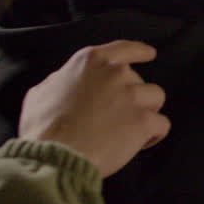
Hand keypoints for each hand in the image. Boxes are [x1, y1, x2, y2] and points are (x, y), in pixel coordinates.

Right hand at [19, 41, 170, 176]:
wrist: (55, 155)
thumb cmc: (43, 127)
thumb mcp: (41, 92)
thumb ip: (62, 81)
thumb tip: (67, 81)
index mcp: (91, 61)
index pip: (124, 49)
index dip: (139, 51)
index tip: (149, 54)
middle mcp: (115, 73)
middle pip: (139, 81)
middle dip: (133, 98)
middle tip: (115, 119)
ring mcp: (132, 95)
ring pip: (156, 98)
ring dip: (146, 112)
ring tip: (129, 130)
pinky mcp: (143, 120)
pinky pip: (162, 124)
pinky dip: (154, 134)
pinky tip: (140, 143)